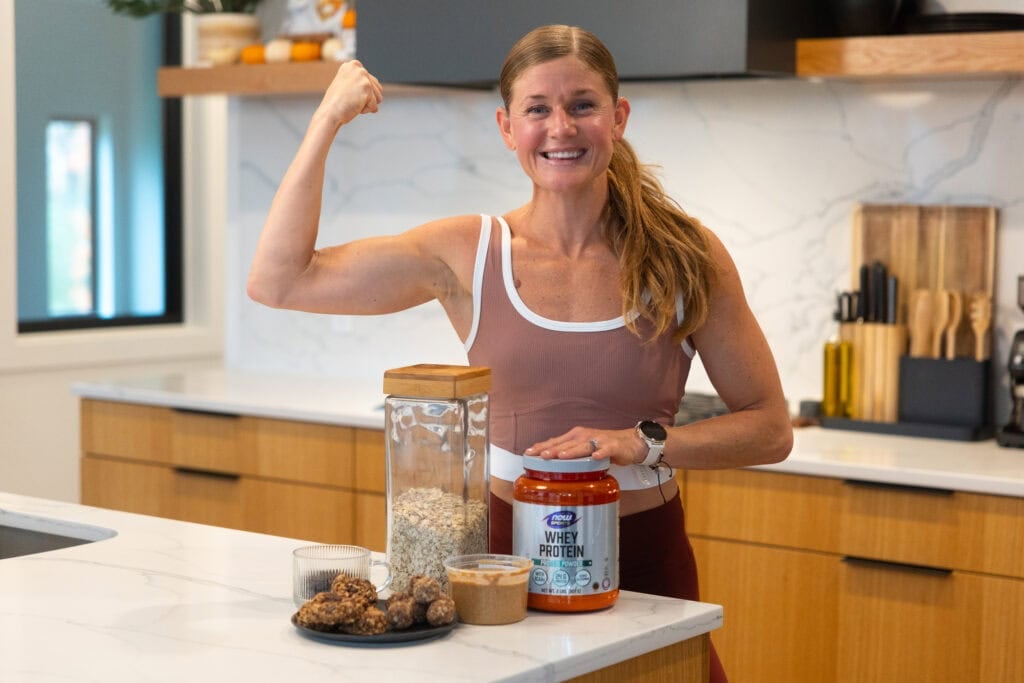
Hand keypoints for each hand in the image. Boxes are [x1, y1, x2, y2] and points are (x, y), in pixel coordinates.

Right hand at [316, 60, 382, 128]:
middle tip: (350, 100)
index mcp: (352, 65)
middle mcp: (358, 68)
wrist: (330, 112)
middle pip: (377, 89)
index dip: (363, 93)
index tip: (349, 95)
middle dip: (366, 99)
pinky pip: (374, 105)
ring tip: (352, 102)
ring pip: (378, 97)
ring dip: (367, 104)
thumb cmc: (336, 103)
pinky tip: (353, 106)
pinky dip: (365, 110)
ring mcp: (363, 76)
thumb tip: (378, 91)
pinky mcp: (367, 87)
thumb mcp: (346, 86)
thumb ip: (359, 83)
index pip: (371, 81)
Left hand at [523, 426, 646, 467]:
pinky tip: (596, 457)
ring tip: (561, 456)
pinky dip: (601, 453)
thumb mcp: (583, 448)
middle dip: (552, 449)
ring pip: (583, 446)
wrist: (630, 442)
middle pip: (566, 444)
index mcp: (575, 436)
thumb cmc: (603, 445)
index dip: (542, 446)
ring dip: (572, 451)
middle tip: (539, 456)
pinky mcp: (613, 446)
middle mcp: (585, 436)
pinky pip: (606, 450)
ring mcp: (599, 440)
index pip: (555, 441)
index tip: (528, 453)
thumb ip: (569, 453)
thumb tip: (549, 459)